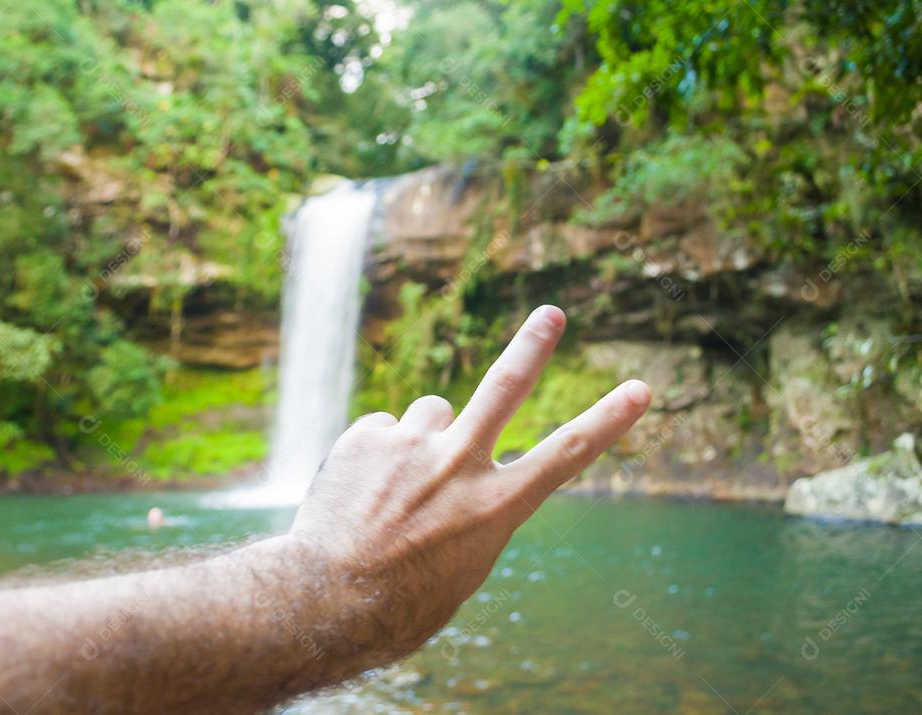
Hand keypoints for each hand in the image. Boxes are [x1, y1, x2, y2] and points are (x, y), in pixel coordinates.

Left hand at [290, 305, 649, 660]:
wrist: (325, 602)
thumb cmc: (399, 603)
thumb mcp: (460, 568)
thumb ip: (470, 513)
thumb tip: (456, 477)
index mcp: (495, 508)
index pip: (566, 456)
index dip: (609, 420)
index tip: (641, 389)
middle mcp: (459, 465)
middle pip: (505, 387)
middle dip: (532, 347)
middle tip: (551, 314)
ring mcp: (412, 446)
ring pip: (431, 411)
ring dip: (421, 437)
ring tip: (394, 484)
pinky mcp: (367, 435)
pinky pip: (384, 428)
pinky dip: (376, 452)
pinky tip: (359, 488)